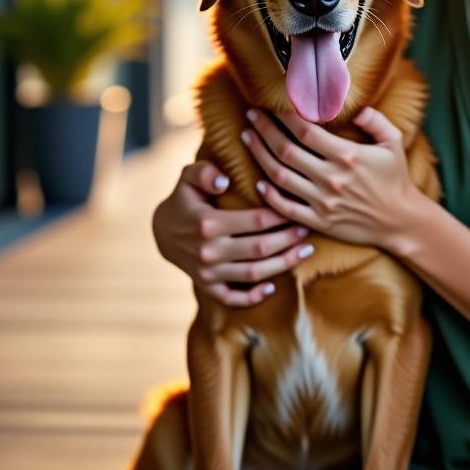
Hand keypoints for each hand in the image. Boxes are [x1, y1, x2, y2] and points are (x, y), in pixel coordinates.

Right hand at [152, 160, 314, 306]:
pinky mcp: (207, 286)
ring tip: (305, 251)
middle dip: (288, 239)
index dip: (280, 216)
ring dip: (283, 264)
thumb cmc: (184, 198)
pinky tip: (273, 287)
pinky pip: (232, 297)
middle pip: (260, 248)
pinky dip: (253, 296)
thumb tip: (223, 181)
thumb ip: (204, 172)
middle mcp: (209, 251)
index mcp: (208, 223)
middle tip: (308, 229)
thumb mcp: (188, 177)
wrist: (161, 231)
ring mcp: (208, 272)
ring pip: (253, 273)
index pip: (255, 221)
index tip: (296, 208)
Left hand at [243, 106, 425, 252]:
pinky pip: (285, 208)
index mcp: (347, 155)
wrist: (401, 221)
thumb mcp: (394, 142)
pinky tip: (258, 181)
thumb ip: (375, 120)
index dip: (284, 116)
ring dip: (259, 155)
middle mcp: (331, 178)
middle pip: (286, 150)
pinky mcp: (319, 222)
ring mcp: (323, 202)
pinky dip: (269, 195)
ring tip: (248, 138)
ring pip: (280, 176)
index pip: (305, 131)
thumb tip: (354, 107)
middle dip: (264, 129)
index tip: (271, 105)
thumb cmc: (396, 178)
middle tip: (251, 116)